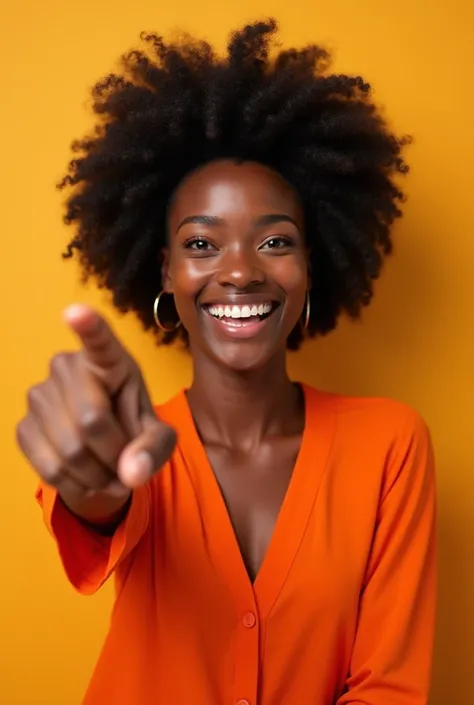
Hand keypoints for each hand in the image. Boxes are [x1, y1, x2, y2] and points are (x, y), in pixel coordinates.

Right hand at [16, 305, 175, 518]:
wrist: (102, 451)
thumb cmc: (134, 429)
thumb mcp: (157, 438)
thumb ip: (154, 450)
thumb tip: (131, 473)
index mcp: (109, 359)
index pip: (98, 339)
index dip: (87, 327)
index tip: (75, 311)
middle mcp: (67, 367)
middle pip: (92, 421)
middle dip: (115, 455)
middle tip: (127, 462)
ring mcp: (39, 395)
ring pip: (71, 451)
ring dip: (98, 475)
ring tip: (110, 472)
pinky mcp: (22, 426)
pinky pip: (50, 468)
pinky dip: (76, 485)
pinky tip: (87, 478)